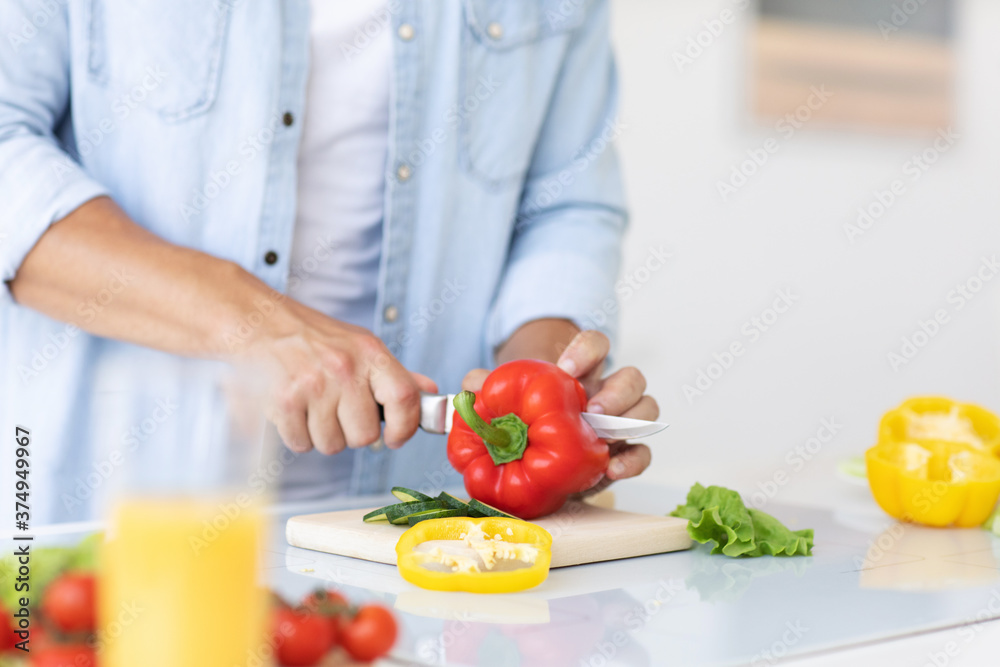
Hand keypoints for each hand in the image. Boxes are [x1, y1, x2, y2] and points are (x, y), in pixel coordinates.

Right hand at [249, 299, 436, 453]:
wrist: (260, 323)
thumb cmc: (314, 338)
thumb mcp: (361, 346)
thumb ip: (396, 374)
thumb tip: (429, 392)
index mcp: (370, 353)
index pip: (405, 398)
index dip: (405, 427)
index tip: (394, 437)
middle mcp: (344, 368)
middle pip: (365, 435)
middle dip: (352, 433)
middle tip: (338, 412)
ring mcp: (313, 385)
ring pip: (332, 445)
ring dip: (322, 435)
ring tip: (313, 408)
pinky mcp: (284, 401)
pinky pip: (302, 444)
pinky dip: (297, 436)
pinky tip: (294, 411)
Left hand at [462, 330, 655, 493]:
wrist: (537, 453)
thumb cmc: (525, 417)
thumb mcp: (504, 400)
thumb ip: (486, 388)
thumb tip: (472, 383)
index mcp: (581, 373)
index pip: (597, 345)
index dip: (588, 350)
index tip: (567, 369)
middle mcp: (607, 393)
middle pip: (633, 377)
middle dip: (618, 391)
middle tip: (593, 409)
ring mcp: (619, 424)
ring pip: (647, 409)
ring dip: (631, 420)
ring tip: (603, 439)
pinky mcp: (622, 455)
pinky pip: (643, 453)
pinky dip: (633, 461)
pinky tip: (612, 470)